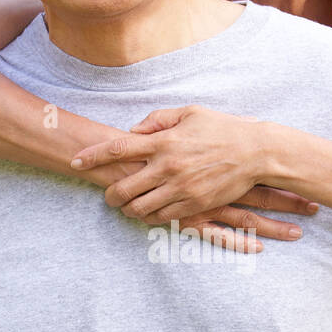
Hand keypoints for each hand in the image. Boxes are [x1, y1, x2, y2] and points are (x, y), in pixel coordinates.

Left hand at [69, 105, 275, 219]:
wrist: (256, 153)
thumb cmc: (222, 129)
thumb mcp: (189, 113)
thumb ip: (158, 119)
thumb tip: (133, 130)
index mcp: (163, 140)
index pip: (118, 148)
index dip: (92, 156)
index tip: (75, 161)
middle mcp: (167, 166)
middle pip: (123, 187)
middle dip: (109, 194)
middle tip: (108, 195)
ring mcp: (180, 188)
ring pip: (139, 208)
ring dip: (128, 209)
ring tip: (128, 206)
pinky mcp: (193, 205)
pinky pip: (162, 218)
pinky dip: (150, 217)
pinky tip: (149, 212)